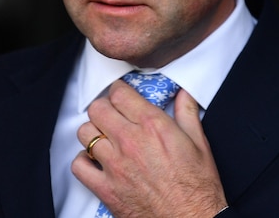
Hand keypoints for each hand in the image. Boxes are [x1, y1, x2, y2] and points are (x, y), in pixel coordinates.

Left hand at [72, 79, 227, 217]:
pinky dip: (83, 161)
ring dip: (93, 132)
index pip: (120, 93)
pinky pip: (79, 166)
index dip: (118, 91)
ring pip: (85, 133)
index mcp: (153, 126)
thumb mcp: (200, 144)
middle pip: (98, 109)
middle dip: (104, 108)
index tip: (121, 95)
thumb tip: (184, 95)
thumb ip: (188, 114)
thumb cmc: (198, 187)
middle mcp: (131, 142)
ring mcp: (115, 165)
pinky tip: (96, 161)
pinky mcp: (106, 188)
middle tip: (112, 114)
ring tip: (104, 137)